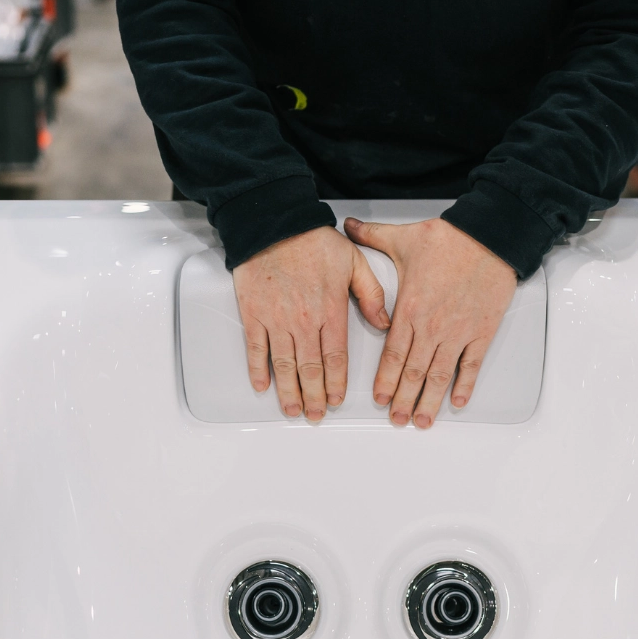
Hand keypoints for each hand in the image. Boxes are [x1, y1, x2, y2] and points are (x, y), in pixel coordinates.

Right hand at [232, 226, 389, 419]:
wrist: (273, 223)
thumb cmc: (312, 240)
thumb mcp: (354, 261)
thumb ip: (372, 294)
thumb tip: (384, 322)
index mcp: (330, 310)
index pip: (335, 358)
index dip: (336, 384)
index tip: (337, 400)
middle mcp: (303, 320)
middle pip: (310, 369)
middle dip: (314, 397)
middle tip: (315, 414)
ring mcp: (276, 319)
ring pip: (284, 366)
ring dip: (289, 392)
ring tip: (293, 410)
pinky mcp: (254, 314)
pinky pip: (256, 349)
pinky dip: (258, 370)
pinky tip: (263, 386)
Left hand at [344, 217, 516, 428]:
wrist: (490, 237)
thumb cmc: (449, 239)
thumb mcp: (402, 236)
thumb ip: (372, 237)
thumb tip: (348, 227)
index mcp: (409, 309)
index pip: (392, 354)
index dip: (385, 380)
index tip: (381, 398)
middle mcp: (431, 326)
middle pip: (413, 372)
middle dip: (404, 399)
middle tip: (398, 420)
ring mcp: (458, 332)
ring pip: (440, 375)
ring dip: (430, 401)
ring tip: (423, 421)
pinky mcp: (481, 331)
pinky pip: (471, 365)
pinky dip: (465, 385)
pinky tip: (458, 402)